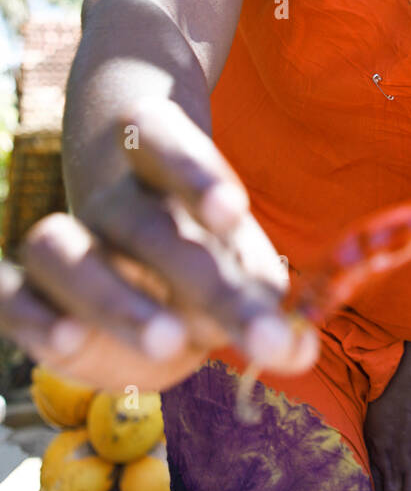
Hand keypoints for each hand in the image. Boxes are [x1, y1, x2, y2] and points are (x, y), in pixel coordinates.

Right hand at [0, 97, 318, 392]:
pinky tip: (63, 341)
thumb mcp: (240, 270)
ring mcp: (67, 236)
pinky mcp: (28, 285)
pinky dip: (28, 314)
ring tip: (167, 342)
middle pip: (144, 224)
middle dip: (197, 278)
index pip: (170, 146)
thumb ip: (266, 305)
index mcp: (164, 164)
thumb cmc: (197, 255)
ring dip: (114, 298)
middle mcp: (113, 195)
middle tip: (252, 329)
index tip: (233, 211)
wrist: (129, 239)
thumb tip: (301, 344)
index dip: (197, 173)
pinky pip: (8, 290)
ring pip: (63, 247)